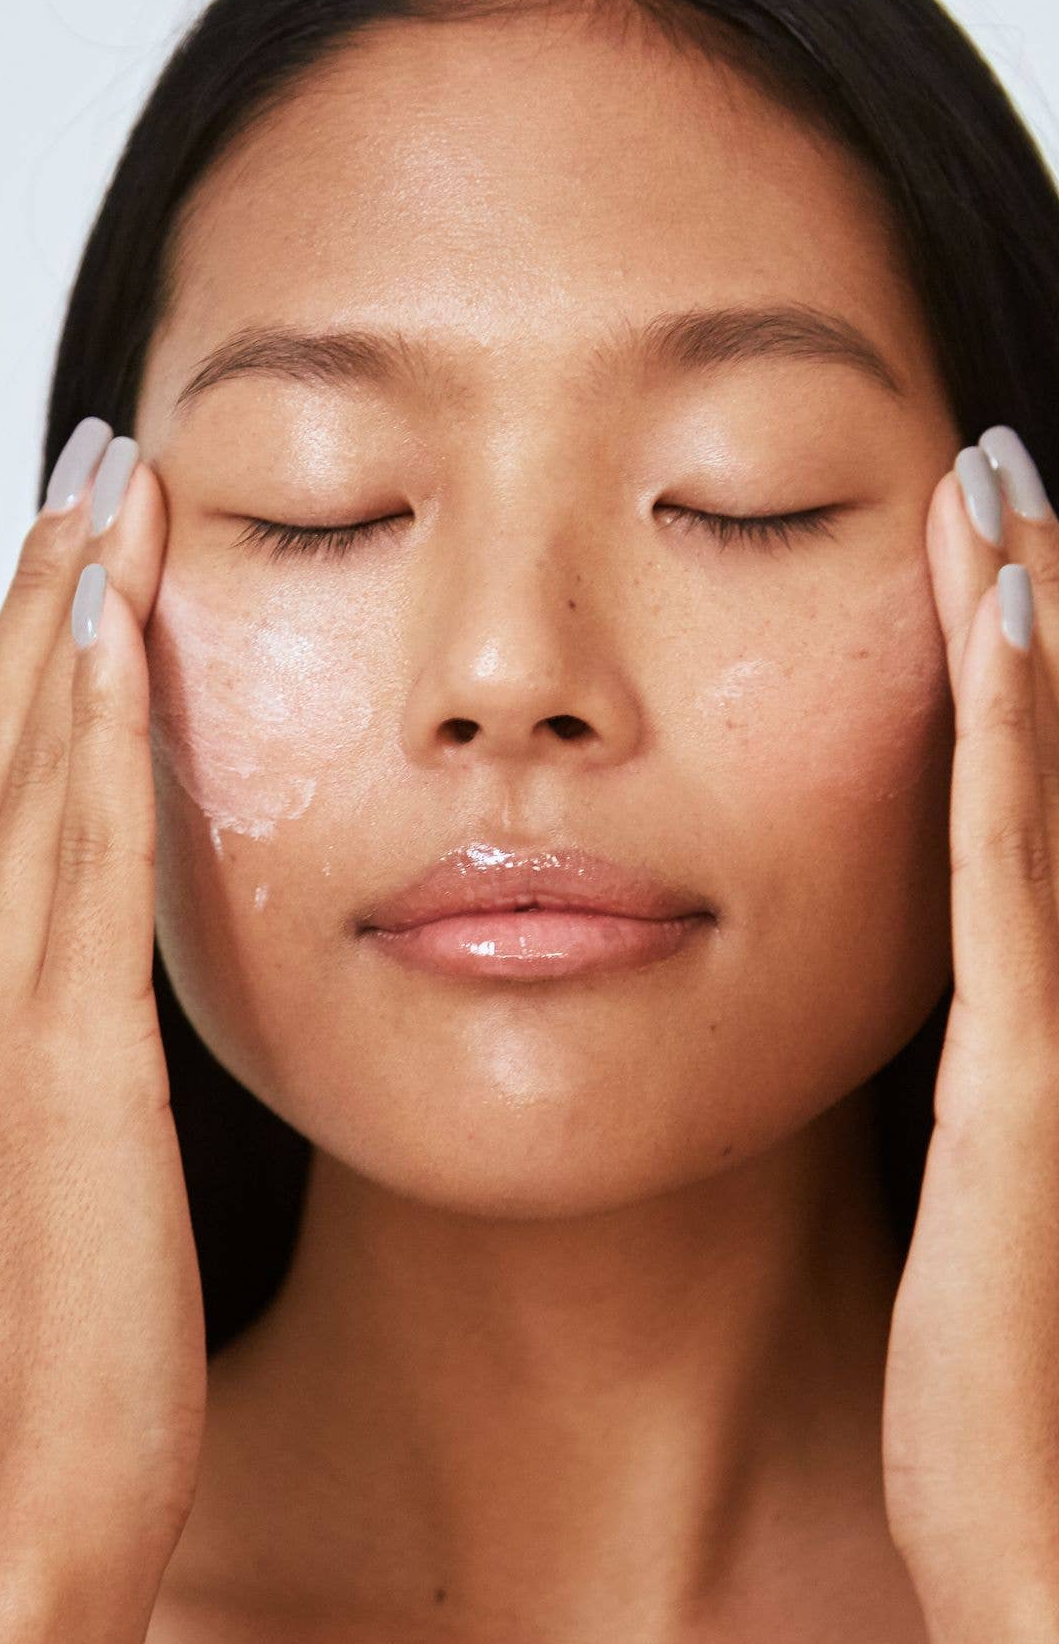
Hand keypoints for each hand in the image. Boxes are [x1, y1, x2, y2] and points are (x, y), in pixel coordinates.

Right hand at [0, 421, 205, 1636]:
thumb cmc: (31, 1393)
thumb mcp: (44, 1195)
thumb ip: (56, 1068)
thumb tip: (86, 981)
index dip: (27, 664)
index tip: (78, 559)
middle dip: (40, 600)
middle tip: (87, 473)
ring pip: (24, 776)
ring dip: (61, 627)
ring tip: (102, 501)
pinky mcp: (61, 1073)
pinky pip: (74, 866)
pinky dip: (83, 741)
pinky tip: (112, 641)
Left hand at [881, 425, 1058, 1640]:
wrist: (1042, 1546)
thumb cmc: (1008, 1399)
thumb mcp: (989, 1203)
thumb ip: (982, 1082)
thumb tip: (966, 1004)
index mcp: (1047, 1021)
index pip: (1047, 807)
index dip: (1036, 675)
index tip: (999, 562)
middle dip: (1043, 613)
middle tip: (1006, 480)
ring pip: (1052, 790)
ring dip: (1030, 638)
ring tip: (1000, 501)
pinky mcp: (1023, 1080)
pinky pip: (1014, 880)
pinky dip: (1013, 749)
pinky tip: (997, 636)